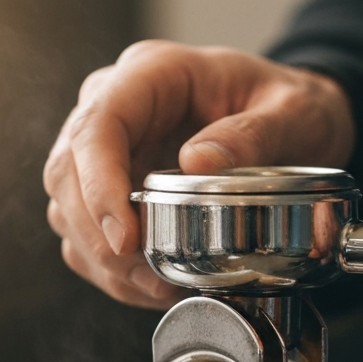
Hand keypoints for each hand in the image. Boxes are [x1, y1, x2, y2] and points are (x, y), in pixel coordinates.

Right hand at [44, 40, 354, 308]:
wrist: (295, 123)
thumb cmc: (290, 107)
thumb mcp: (295, 112)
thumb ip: (255, 134)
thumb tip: (198, 163)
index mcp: (152, 74)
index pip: (97, 126)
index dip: (97, 186)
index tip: (125, 238)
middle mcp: (116, 106)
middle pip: (67, 172)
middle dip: (98, 235)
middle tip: (145, 275)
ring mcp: (108, 149)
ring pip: (67, 209)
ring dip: (103, 259)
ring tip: (156, 287)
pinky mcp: (110, 189)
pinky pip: (87, 234)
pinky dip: (111, 270)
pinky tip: (150, 285)